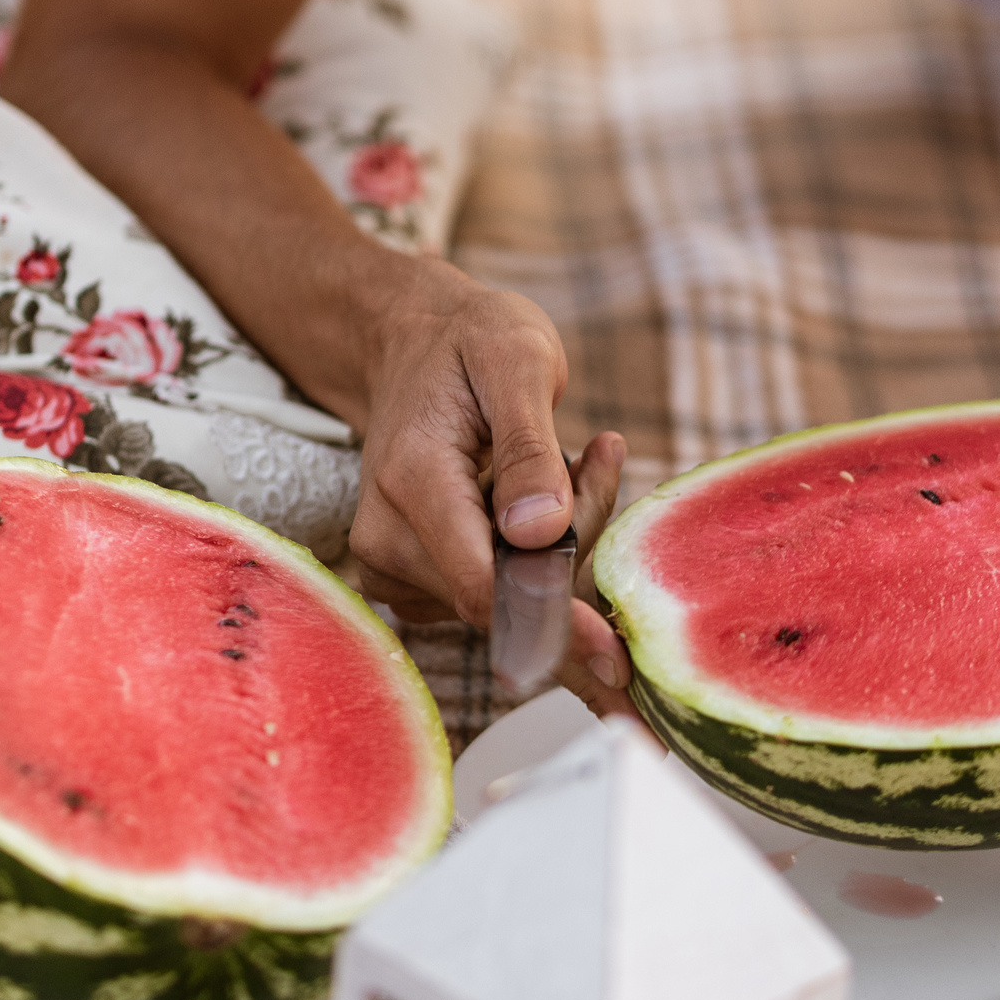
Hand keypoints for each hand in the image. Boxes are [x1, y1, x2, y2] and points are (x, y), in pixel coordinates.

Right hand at [343, 262, 636, 713]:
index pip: (480, 583)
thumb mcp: (516, 359)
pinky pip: (496, 592)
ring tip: (568, 457)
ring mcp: (394, 564)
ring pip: (507, 600)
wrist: (412, 341)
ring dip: (562, 547)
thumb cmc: (471, 342)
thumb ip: (528, 445)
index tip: (613, 659)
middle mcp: (387, 537)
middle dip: (572, 546)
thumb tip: (539, 534)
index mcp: (410, 480)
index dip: (552, 625)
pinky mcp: (413, 580)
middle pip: (504, 596)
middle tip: (598, 457)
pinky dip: (540, 554)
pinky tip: (547, 489)